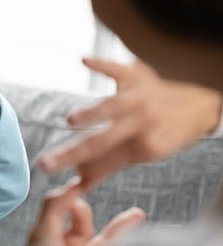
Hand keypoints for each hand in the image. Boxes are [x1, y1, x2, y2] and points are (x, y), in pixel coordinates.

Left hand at [15, 179, 144, 245]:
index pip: (61, 218)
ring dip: (119, 229)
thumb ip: (55, 205)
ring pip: (102, 244)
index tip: (82, 185)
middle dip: (91, 214)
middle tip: (102, 200)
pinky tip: (134, 235)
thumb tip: (71, 185)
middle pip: (82, 230)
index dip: (71, 203)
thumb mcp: (42, 231)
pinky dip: (121, 244)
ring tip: (137, 214)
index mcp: (45, 244)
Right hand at [38, 58, 221, 190]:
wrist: (200, 108)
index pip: (104, 160)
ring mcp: (142, 97)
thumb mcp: (143, 155)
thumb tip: (78, 184)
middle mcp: (144, 123)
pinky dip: (102, 64)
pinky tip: (83, 60)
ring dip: (92, 113)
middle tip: (45, 163)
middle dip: (71, 153)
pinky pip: (119, 70)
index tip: (49, 170)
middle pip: (101, 141)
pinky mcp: (139, 76)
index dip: (77, 166)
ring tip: (71, 121)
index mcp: (146, 147)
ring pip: (114, 107)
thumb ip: (108, 167)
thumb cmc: (165, 134)